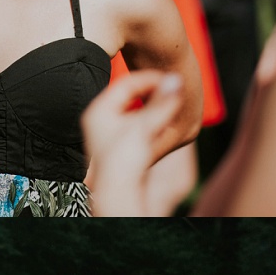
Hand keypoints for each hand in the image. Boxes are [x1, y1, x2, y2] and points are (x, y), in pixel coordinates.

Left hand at [83, 71, 196, 218]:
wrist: (117, 196)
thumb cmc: (123, 161)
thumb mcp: (143, 127)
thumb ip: (161, 103)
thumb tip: (176, 79)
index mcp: (99, 111)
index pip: (126, 83)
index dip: (149, 78)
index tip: (169, 78)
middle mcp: (100, 120)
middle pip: (130, 96)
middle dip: (153, 92)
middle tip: (172, 87)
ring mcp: (109, 134)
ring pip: (135, 110)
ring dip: (154, 106)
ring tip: (171, 102)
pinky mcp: (120, 146)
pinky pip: (138, 124)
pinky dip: (151, 120)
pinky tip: (164, 121)